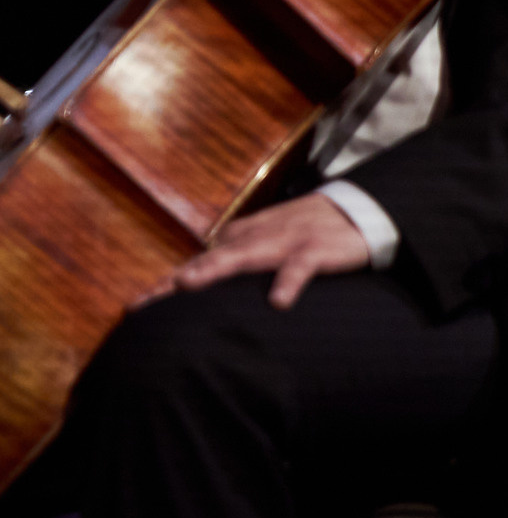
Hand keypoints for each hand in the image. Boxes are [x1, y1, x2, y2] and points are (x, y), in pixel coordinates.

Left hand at [134, 193, 371, 311]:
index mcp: (244, 239)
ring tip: (187, 284)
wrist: (360, 210)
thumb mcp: (268, 239)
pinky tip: (279, 301)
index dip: (166, 285)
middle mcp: (257, 239)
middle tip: (145, 300)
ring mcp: (286, 242)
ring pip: (245, 255)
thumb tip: (200, 269)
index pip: (199, 262)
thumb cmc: (311, 229)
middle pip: (210, 260)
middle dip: (177, 278)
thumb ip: (236, 251)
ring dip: (215, 268)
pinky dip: (288, 282)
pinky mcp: (317, 250)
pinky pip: (300, 268)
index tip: (136, 307)